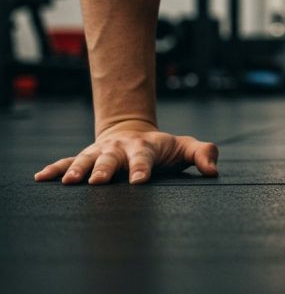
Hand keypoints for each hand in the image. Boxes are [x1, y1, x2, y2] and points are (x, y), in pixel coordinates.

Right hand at [34, 120, 219, 185]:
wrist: (135, 131)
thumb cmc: (163, 147)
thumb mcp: (185, 147)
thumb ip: (202, 154)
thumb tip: (213, 171)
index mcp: (144, 147)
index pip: (144, 159)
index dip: (141, 168)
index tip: (139, 180)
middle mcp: (120, 148)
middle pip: (111, 158)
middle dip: (104, 169)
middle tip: (97, 182)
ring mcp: (101, 151)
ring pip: (87, 159)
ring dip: (77, 169)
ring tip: (69, 182)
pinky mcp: (86, 157)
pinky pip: (68, 161)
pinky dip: (55, 168)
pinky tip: (41, 178)